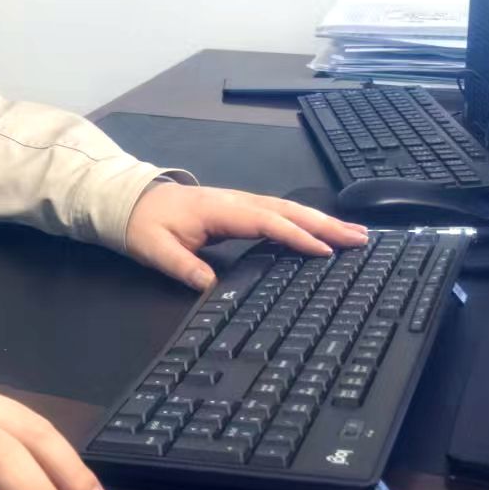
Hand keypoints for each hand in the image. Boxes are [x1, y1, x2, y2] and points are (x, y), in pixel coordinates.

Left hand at [125, 182, 368, 290]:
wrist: (129, 201)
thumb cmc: (143, 225)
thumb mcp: (157, 250)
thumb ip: (184, 267)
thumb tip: (211, 288)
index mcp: (219, 210)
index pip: (265, 222)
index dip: (295, 236)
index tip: (324, 250)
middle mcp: (235, 201)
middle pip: (286, 211)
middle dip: (324, 224)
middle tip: (359, 238)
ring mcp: (238, 202)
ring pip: (287, 209)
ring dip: (321, 220)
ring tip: (355, 233)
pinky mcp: (239, 208)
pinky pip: (278, 213)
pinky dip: (304, 220)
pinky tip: (322, 230)